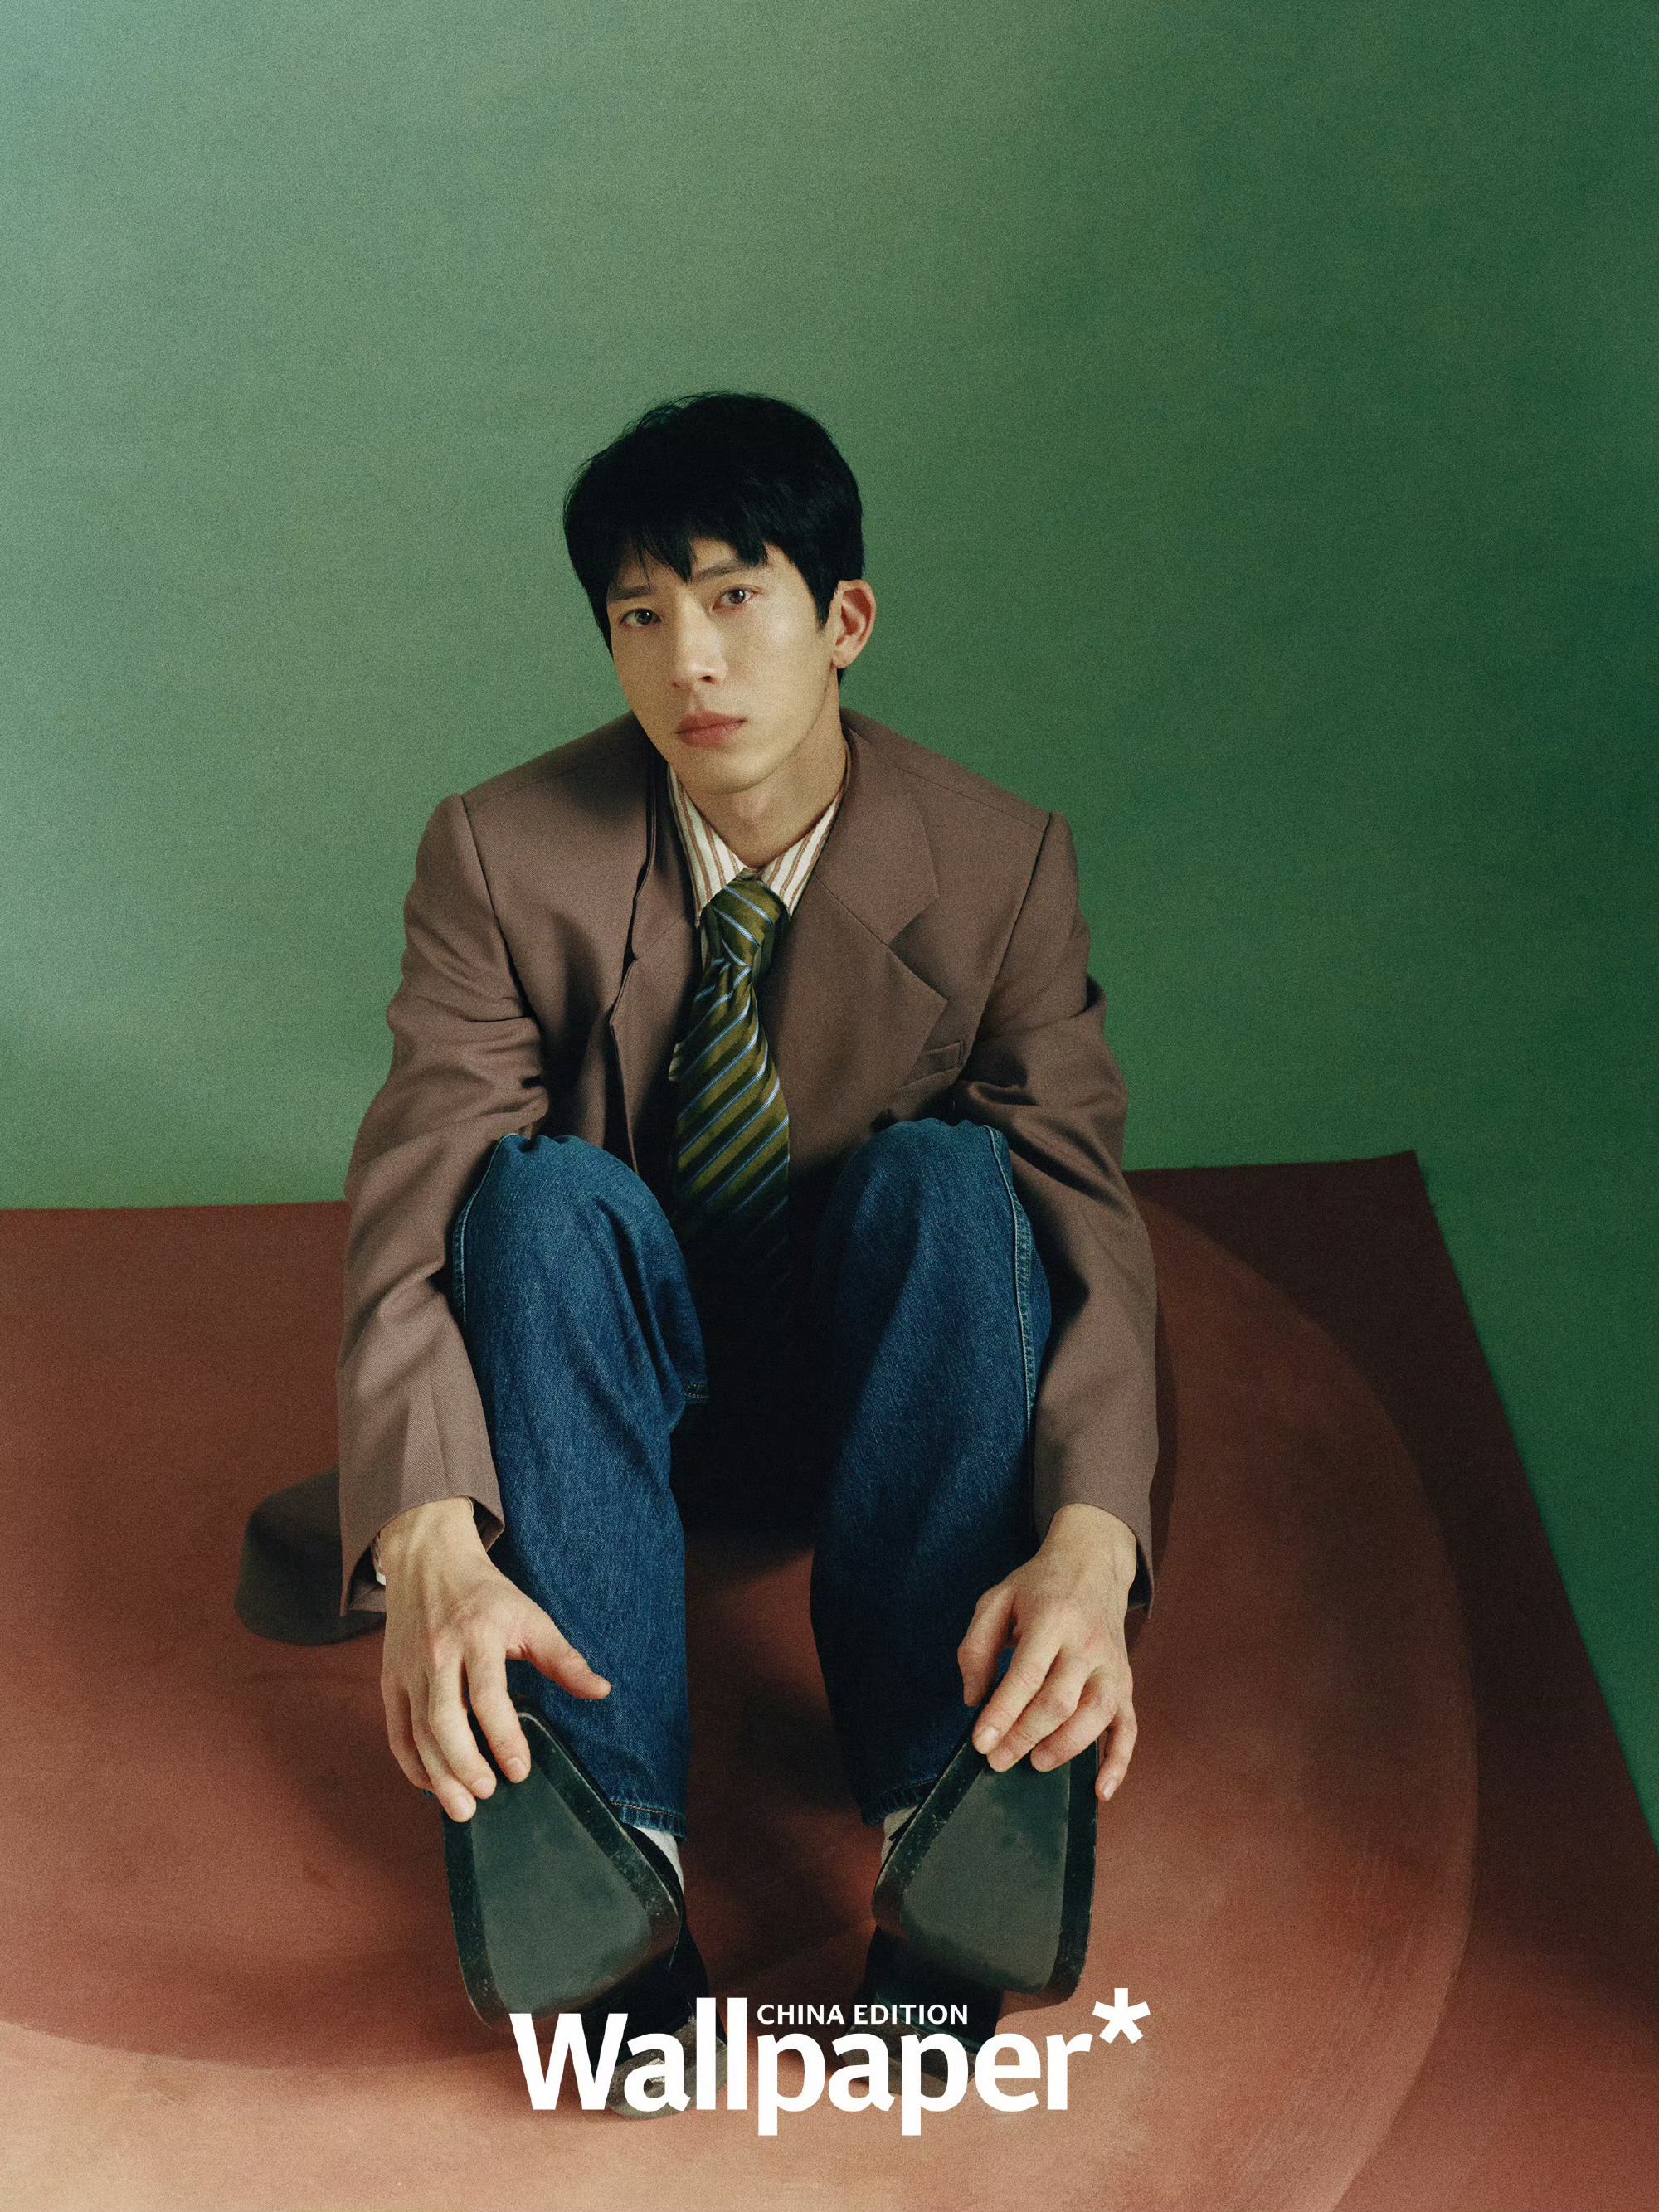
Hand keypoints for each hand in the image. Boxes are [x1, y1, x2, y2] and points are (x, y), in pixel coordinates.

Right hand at [377, 1496, 609, 1821]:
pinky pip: (396, 1729)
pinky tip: (430, 1784)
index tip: (520, 1770)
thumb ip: (563, 1658)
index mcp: (478, 1634)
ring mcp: (409, 1668)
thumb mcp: (530, 1616)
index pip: (488, 1694)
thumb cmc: (485, 1594)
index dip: (504, 1736)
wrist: (428, 1561)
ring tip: (461, 1808)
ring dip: (437, 1774)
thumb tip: (601, 1691)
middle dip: (464, 1764)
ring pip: (417, 1730)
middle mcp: (438, 1653)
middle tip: (487, 1794)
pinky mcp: (389, 1678)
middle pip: (444, 1719)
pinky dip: (410, 1763)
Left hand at [957, 1503, 1139, 1803]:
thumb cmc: (1038, 1587)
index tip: (980, 1743)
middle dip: (1024, 1737)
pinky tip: (1100, 1791)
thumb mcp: (996, 1600)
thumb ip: (977, 1646)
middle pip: (1059, 1702)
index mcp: (1052, 1619)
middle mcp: (1087, 1644)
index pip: (1026, 1675)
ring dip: (1065, 1748)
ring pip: (1095, 1716)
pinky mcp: (1126, 1683)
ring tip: (1034, 1763)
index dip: (1002, 1713)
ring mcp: (1112, 1665)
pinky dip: (1118, 1763)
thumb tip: (973, 1700)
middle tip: (997, 1760)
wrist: (1093, 1562)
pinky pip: (1129, 1728)